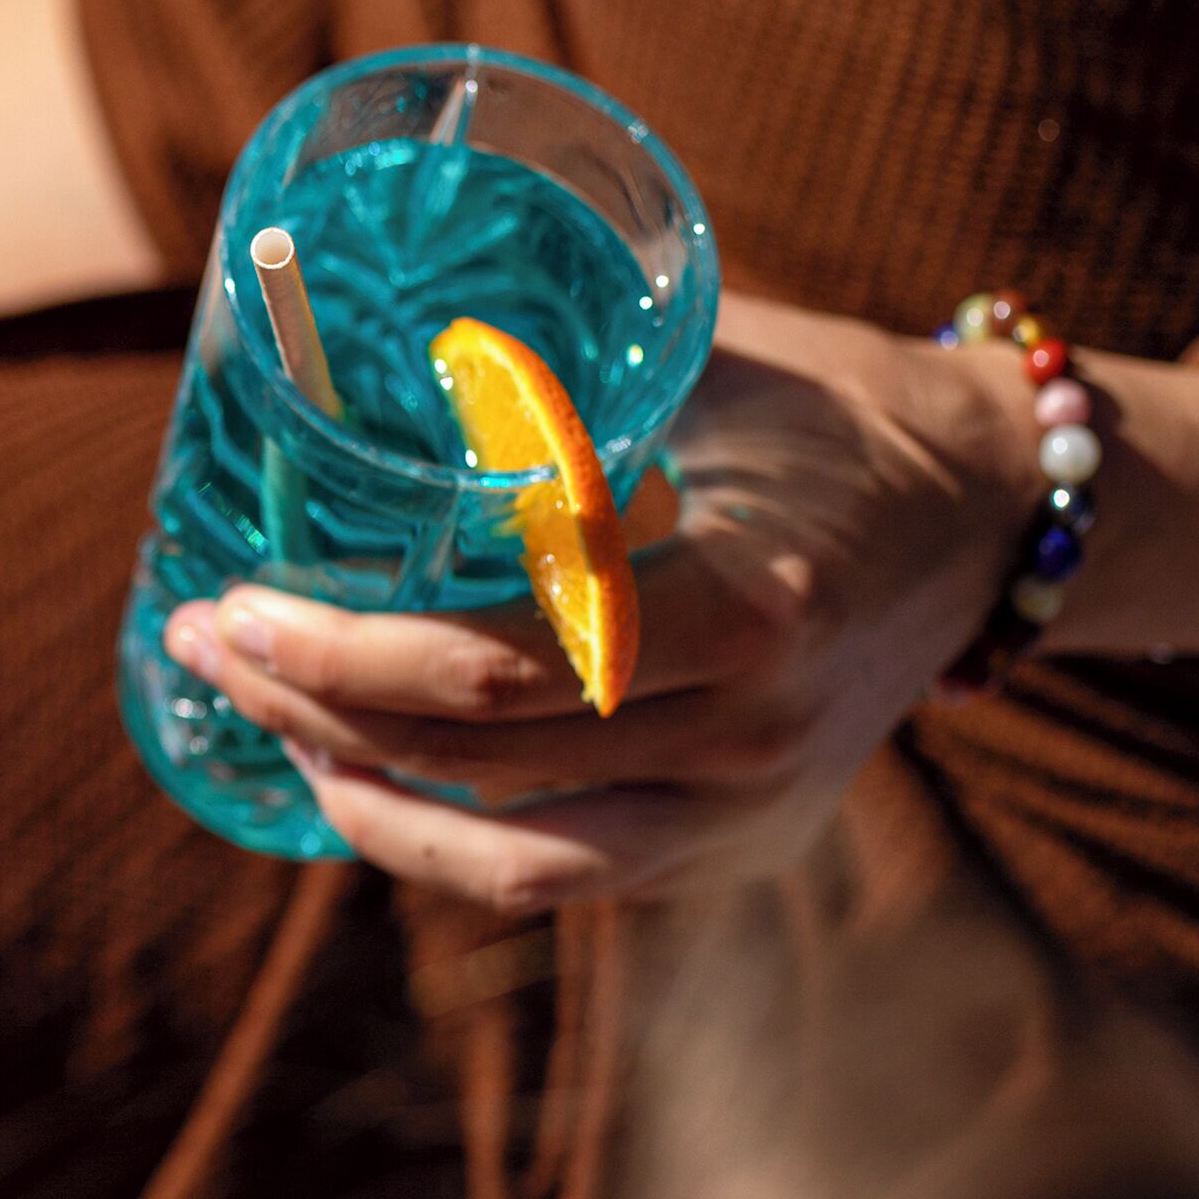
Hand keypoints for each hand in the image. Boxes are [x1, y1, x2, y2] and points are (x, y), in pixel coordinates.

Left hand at [163, 294, 1037, 912]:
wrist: (994, 514)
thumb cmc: (827, 408)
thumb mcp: (703, 359)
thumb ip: (545, 362)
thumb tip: (341, 323)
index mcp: (745, 609)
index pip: (492, 668)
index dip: (338, 651)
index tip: (230, 599)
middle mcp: (749, 737)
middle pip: (470, 760)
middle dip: (304, 703)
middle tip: (204, 640)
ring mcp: (745, 815)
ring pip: (501, 857)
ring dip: (354, 792)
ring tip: (261, 718)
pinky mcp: (733, 853)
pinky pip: (554, 874)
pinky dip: (435, 834)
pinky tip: (352, 769)